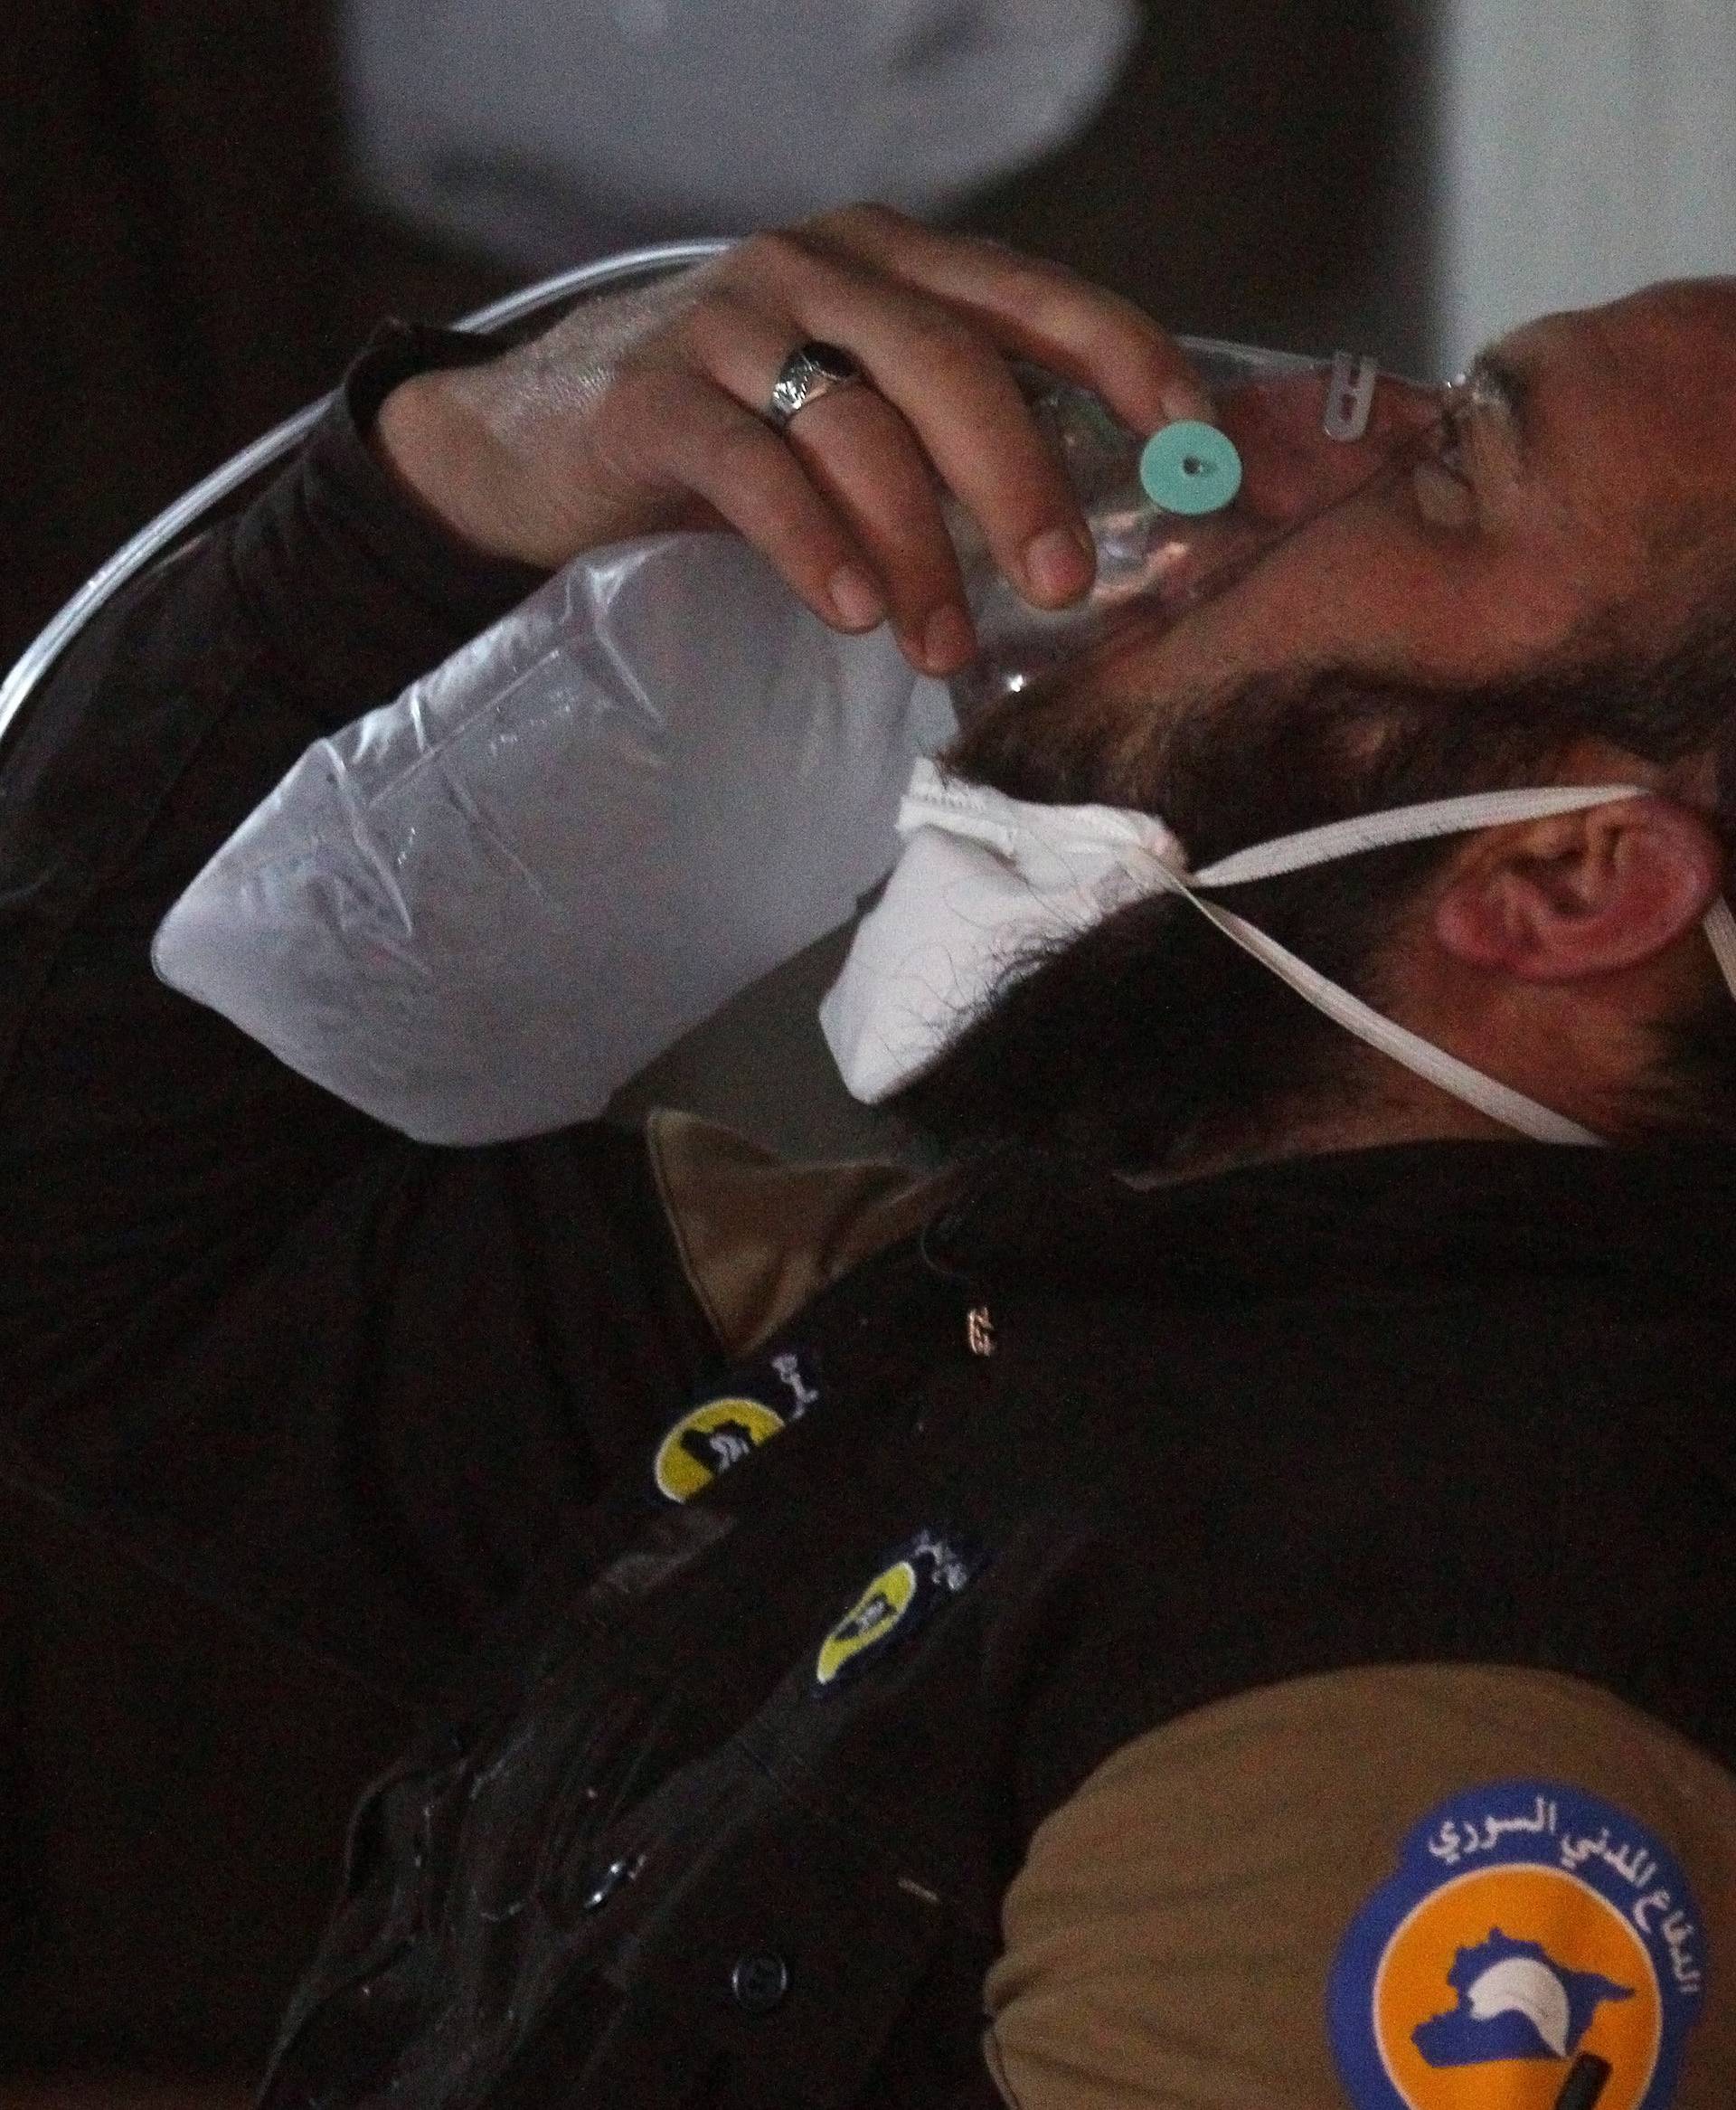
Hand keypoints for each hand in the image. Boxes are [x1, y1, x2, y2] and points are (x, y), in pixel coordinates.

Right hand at [374, 204, 1210, 675]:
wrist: (530, 440)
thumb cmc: (725, 439)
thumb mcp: (849, 412)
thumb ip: (947, 440)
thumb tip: (1084, 538)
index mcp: (889, 263)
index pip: (1033, 296)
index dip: (1125, 361)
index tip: (1192, 446)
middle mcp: (818, 269)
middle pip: (953, 360)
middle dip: (1023, 479)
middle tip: (1068, 585)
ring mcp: (729, 321)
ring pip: (857, 424)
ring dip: (917, 547)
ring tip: (942, 645)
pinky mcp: (652, 395)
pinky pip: (752, 468)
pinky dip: (813, 543)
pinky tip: (852, 611)